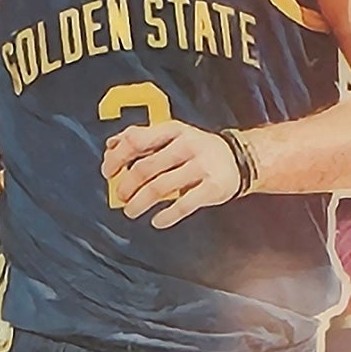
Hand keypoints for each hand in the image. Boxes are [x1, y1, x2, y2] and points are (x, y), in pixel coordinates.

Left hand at [101, 117, 246, 230]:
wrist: (242, 158)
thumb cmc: (199, 149)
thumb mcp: (173, 135)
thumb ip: (144, 138)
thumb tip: (111, 145)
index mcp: (173, 130)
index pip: (136, 140)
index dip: (117, 157)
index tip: (108, 172)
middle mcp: (187, 145)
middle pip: (145, 168)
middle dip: (127, 186)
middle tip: (121, 196)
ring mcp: (201, 166)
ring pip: (159, 188)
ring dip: (140, 203)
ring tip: (131, 211)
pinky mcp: (212, 187)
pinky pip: (183, 205)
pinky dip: (166, 216)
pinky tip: (157, 221)